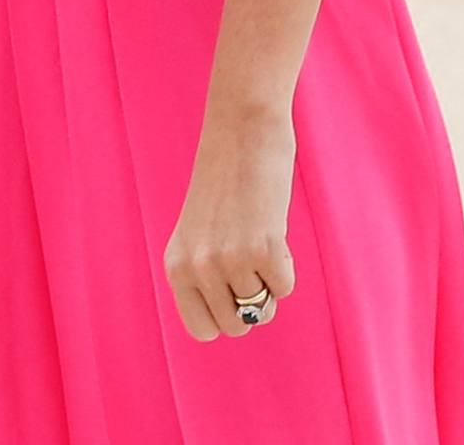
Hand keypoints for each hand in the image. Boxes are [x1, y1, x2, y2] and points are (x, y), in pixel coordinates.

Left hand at [163, 106, 296, 339]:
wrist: (242, 133)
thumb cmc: (225, 186)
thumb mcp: (200, 236)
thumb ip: (205, 277)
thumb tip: (239, 323)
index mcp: (176, 266)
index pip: (201, 330)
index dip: (224, 316)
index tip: (231, 290)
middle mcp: (197, 267)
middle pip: (238, 327)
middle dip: (252, 304)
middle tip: (249, 263)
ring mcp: (229, 259)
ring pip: (264, 309)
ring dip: (269, 280)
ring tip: (256, 238)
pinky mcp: (263, 248)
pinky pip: (285, 288)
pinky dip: (287, 266)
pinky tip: (271, 231)